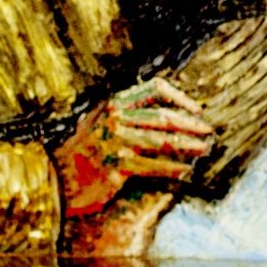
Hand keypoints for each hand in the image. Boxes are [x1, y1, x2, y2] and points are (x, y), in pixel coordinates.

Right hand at [53, 77, 214, 217]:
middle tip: (209, 131)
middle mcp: (116, 119)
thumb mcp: (100, 121)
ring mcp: (116, 143)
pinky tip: (186, 171)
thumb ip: (127, 111)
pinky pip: (154, 166)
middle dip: (191, 124)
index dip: (180, 97)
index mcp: (114, 103)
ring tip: (204, 148)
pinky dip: (174, 168)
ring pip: (164, 141)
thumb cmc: (84, 151)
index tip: (197, 109)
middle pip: (164, 116)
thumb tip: (166, 110)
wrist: (57, 177)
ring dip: (189, 145)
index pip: (155, 88)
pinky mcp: (117, 168)